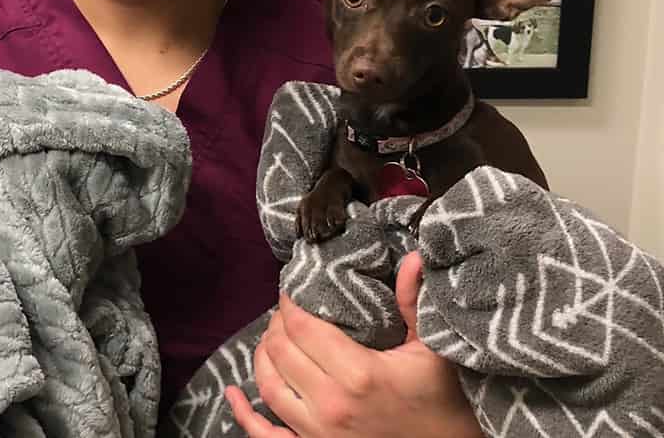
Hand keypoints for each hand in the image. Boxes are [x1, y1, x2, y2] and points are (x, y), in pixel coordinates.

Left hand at [225, 252, 483, 436]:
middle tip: (285, 309)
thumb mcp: (431, 349)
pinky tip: (233, 394)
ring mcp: (319, 434)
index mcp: (358, 375)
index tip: (290, 288)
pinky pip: (266, 436)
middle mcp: (331, 406)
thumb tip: (412, 255)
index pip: (302, 327)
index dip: (289, 302)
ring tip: (273, 336)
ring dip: (263, 356)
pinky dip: (245, 415)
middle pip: (281, 351)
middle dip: (277, 324)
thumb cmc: (441, 398)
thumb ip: (413, 302)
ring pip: (269, 386)